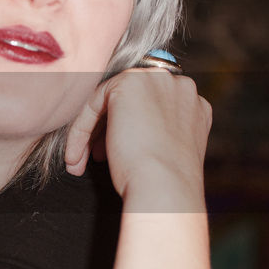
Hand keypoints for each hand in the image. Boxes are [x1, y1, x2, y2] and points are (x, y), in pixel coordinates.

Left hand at [64, 68, 210, 207]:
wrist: (165, 188)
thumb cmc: (164, 182)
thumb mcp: (165, 149)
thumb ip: (155, 131)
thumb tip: (126, 131)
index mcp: (193, 105)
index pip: (150, 108)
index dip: (129, 130)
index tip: (112, 154)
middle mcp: (179, 86)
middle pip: (130, 102)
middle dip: (107, 131)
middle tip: (92, 157)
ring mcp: (156, 80)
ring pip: (110, 102)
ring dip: (91, 133)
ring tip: (80, 162)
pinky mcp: (130, 83)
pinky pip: (94, 103)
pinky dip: (80, 131)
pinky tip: (75, 156)